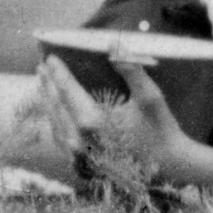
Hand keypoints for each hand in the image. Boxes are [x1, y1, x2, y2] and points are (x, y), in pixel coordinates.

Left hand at [38, 53, 185, 182]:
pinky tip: (55, 113)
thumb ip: (131, 69)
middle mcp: (80, 140)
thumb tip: (114, 44)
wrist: (170, 167)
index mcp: (93, 122)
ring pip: (55, 124)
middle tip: (41, 66)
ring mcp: (79, 156)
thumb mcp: (149, 97)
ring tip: (44, 85)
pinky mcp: (83, 165)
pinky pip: (62, 140)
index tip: (50, 57)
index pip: (68, 90)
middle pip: (56, 106)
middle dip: (48, 84)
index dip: (59, 72)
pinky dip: (56, 123)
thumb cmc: (160, 130)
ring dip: (48, 103)